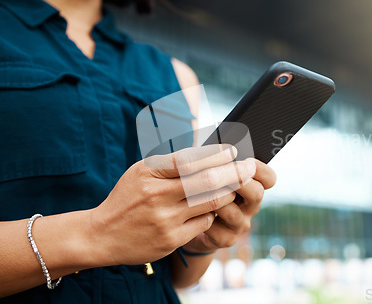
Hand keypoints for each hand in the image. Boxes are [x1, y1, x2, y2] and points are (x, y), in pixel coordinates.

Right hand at [86, 144, 255, 265]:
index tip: (233, 151)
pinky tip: (212, 209)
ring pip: (212, 202)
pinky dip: (213, 213)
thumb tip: (207, 151)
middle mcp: (157, 195)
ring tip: (234, 186)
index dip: (216, 154)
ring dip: (228, 193)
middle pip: (208, 180)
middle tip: (250, 167)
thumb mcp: (141, 171)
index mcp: (150, 172)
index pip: (190, 158)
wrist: (102, 234)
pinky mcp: (171, 240)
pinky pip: (205, 223)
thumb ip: (170, 161)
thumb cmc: (128, 197)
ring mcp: (165, 219)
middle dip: (235, 172)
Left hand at [182, 159, 275, 252]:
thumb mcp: (212, 174)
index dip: (261, 169)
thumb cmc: (203, 191)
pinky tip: (190, 212)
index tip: (246, 160)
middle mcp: (251, 206)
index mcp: (252, 186)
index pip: (269, 178)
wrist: (190, 224)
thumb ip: (218, 163)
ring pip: (232, 210)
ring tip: (196, 191)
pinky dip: (200, 217)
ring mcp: (240, 224)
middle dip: (237, 180)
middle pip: (256, 192)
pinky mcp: (226, 239)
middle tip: (218, 172)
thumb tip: (218, 148)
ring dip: (213, 199)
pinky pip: (214, 227)